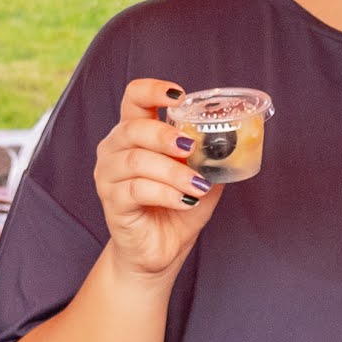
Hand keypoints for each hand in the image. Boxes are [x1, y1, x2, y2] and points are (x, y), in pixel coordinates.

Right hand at [90, 75, 223, 282]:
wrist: (159, 250)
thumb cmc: (176, 208)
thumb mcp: (200, 176)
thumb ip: (209, 156)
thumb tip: (233, 141)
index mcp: (134, 133)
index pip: (133, 98)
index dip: (153, 90)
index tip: (179, 96)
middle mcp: (114, 149)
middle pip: (133, 128)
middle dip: (165, 135)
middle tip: (191, 147)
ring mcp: (109, 176)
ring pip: (137, 161)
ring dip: (174, 172)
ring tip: (198, 186)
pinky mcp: (112, 202)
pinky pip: (137, 190)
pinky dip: (167, 193)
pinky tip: (186, 201)